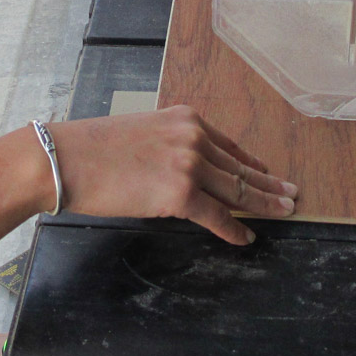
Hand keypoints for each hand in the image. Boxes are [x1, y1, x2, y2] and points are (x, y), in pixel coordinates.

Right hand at [41, 106, 296, 243]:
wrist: (64, 159)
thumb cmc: (92, 149)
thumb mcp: (142, 133)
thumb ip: (171, 147)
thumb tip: (188, 173)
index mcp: (185, 119)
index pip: (228, 146)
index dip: (252, 164)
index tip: (270, 173)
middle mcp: (193, 137)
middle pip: (240, 168)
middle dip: (269, 185)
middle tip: (292, 195)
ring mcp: (189, 164)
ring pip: (236, 191)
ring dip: (264, 205)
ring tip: (284, 212)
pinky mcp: (180, 194)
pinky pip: (217, 216)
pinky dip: (234, 229)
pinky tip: (247, 237)